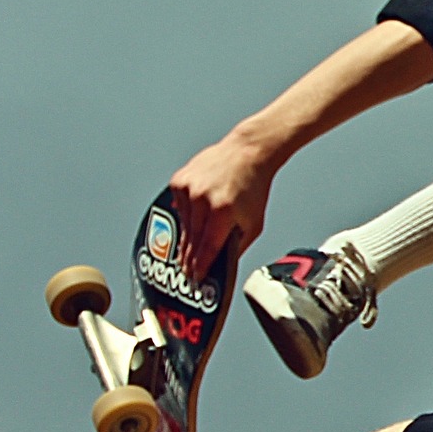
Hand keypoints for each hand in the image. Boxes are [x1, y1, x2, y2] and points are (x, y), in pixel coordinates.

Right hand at [168, 131, 275, 281]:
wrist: (247, 153)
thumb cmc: (253, 187)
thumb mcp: (254, 223)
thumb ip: (237, 244)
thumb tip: (223, 264)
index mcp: (222, 211)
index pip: (207, 247)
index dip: (200, 266)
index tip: (195, 278)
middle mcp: (202, 199)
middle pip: (192, 239)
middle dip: (190, 258)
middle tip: (187, 272)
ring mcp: (188, 189)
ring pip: (184, 225)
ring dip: (187, 239)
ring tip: (188, 253)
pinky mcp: (179, 181)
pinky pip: (179, 208)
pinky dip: (185, 217)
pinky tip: (192, 223)